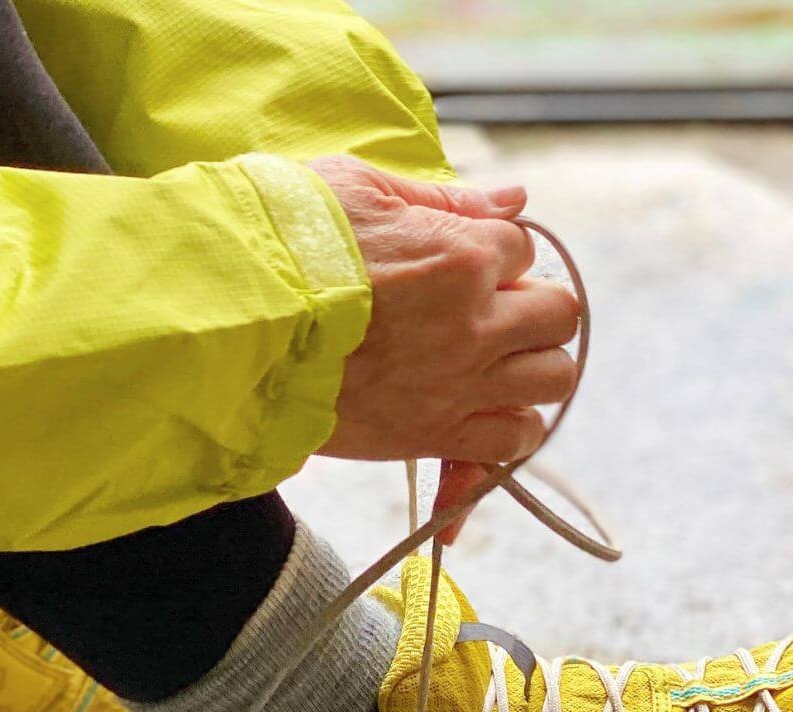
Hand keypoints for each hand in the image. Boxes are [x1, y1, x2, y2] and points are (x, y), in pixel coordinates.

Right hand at [310, 156, 580, 464]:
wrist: (232, 328)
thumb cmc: (286, 245)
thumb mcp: (361, 189)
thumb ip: (445, 196)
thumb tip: (515, 196)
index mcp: (461, 255)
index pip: (524, 246)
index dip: (495, 254)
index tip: (460, 263)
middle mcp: (475, 323)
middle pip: (559, 315)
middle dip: (530, 307)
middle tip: (484, 311)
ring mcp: (460, 384)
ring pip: (553, 379)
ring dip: (531, 367)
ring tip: (491, 362)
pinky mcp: (434, 435)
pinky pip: (512, 443)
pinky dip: (508, 430)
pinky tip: (483, 415)